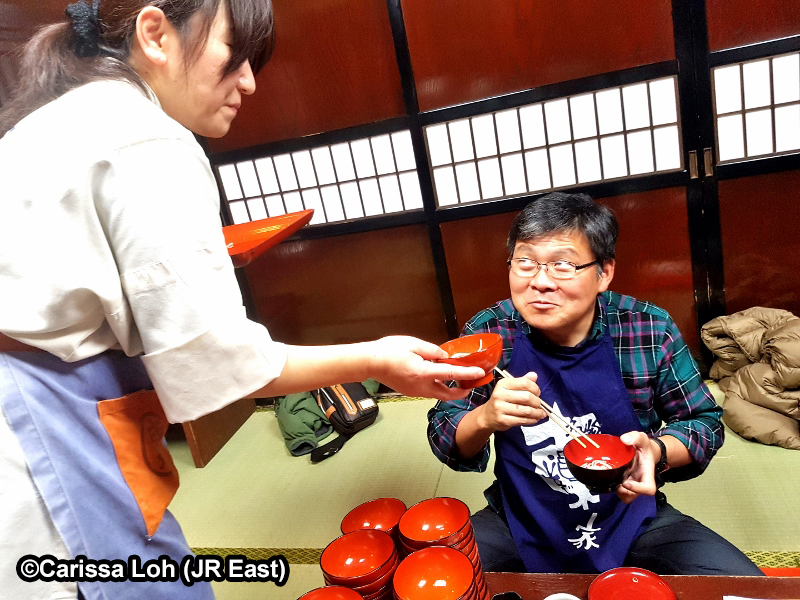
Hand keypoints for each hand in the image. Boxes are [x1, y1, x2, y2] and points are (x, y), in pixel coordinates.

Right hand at [367, 336, 485, 400]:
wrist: (370, 362)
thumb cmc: (388, 351)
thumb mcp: (413, 343)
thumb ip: (432, 350)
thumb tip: (444, 356)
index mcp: (422, 372)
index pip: (451, 374)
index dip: (467, 374)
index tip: (479, 373)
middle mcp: (420, 386)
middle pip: (448, 395)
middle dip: (462, 392)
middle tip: (471, 384)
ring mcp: (415, 391)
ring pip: (438, 395)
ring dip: (450, 390)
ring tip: (458, 380)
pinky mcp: (410, 392)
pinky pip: (428, 392)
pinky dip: (438, 387)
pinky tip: (438, 378)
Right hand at [474, 372, 544, 431]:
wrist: (487, 415)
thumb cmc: (502, 400)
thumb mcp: (510, 388)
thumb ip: (522, 381)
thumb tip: (534, 375)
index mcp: (503, 384)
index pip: (524, 383)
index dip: (535, 388)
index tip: (538, 393)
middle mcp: (500, 394)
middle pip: (526, 397)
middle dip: (537, 402)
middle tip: (539, 404)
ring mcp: (500, 408)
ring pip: (526, 411)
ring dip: (537, 413)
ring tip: (540, 414)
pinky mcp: (503, 420)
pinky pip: (522, 420)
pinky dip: (532, 420)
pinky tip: (534, 419)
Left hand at [616, 431, 658, 503]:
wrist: (644, 451)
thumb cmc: (644, 447)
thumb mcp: (641, 438)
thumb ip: (635, 437)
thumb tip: (625, 439)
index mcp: (647, 474)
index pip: (649, 489)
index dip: (638, 489)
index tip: (626, 482)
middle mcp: (640, 482)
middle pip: (634, 496)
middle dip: (623, 491)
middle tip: (615, 480)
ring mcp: (632, 484)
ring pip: (626, 497)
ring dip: (617, 491)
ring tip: (611, 478)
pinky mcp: (625, 483)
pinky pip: (619, 492)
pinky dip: (613, 487)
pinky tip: (610, 476)